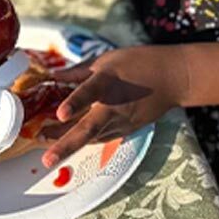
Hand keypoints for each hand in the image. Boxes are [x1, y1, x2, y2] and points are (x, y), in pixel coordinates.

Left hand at [40, 45, 188, 167]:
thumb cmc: (138, 63)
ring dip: (68, 145)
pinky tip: (65, 141)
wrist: (173, 79)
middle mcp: (114, 105)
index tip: (60, 114)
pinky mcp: (125, 130)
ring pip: (91, 137)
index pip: (90, 92)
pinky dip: (83, 140)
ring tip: (46, 152)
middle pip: (89, 128)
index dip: (74, 102)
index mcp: (108, 81)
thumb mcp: (106, 59)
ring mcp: (121, 121)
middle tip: (47, 159)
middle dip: (66, 145)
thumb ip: (78, 71)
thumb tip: (54, 76)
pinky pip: (100, 137)